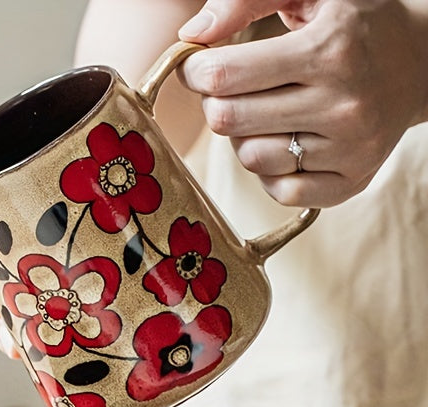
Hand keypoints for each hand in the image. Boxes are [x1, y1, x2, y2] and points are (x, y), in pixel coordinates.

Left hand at [177, 0, 427, 206]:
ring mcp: (350, 148)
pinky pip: (280, 190)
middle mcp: (344, 103)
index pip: (223, 76)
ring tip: (266, 113)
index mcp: (330, 49)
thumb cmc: (354, 22)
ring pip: (251, 158)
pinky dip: (271, 171)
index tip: (197, 66)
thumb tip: (193, 32)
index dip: (195, 71)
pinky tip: (285, 142)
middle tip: (230, 90)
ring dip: (243, 137)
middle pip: (229, 121)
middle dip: (216, 103)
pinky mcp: (352, 182)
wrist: (423, 63)